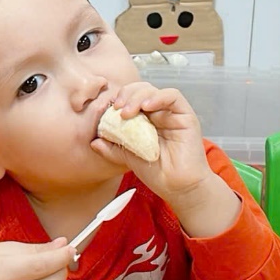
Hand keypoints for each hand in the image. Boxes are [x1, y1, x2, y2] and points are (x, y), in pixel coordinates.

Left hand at [91, 83, 238, 236]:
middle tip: (117, 109)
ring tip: (127, 111)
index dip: (119, 99)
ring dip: (138, 96)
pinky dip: (158, 97)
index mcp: (145, 121)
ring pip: (154, 91)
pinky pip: (173, 96)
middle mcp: (159, 114)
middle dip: (127, 95)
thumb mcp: (129, 158)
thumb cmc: (158, 174)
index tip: (108, 111)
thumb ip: (112, 148)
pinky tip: (146, 106)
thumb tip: (94, 142)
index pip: (131, 99)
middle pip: (141, 90)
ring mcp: (172, 114)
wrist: (179, 188)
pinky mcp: (186, 115)